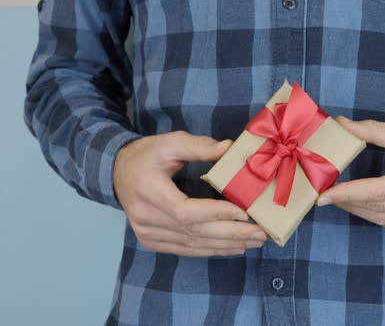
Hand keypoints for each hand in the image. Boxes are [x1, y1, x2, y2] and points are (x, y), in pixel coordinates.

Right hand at [113, 131, 268, 256]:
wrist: (116, 172)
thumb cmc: (146, 155)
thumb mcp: (170, 142)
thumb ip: (199, 146)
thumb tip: (230, 148)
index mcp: (149, 191)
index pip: (185, 211)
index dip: (216, 214)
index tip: (244, 213)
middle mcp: (146, 218)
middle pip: (194, 232)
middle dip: (231, 234)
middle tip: (260, 233)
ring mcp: (147, 234)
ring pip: (192, 245)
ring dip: (226, 245)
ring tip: (254, 242)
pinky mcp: (152, 241)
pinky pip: (185, 249)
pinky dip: (211, 250)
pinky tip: (232, 248)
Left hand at [316, 117, 384, 240]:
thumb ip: (374, 131)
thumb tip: (341, 126)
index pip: (380, 191)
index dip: (349, 193)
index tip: (323, 196)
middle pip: (378, 207)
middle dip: (347, 200)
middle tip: (324, 192)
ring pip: (382, 219)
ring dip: (357, 209)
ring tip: (338, 197)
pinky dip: (374, 215)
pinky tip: (363, 205)